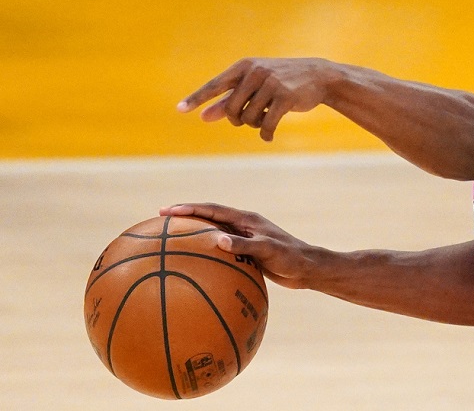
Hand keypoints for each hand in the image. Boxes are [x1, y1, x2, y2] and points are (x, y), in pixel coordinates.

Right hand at [160, 203, 312, 288]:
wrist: (307, 268)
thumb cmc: (290, 257)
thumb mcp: (267, 251)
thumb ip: (244, 245)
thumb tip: (218, 239)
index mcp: (246, 219)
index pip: (212, 210)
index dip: (189, 209)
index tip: (167, 211)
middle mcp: (243, 225)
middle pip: (209, 217)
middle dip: (185, 216)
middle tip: (161, 220)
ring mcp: (244, 238)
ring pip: (213, 232)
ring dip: (194, 233)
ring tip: (171, 239)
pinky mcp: (247, 252)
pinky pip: (221, 249)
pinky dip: (206, 252)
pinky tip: (195, 265)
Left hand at [177, 57, 335, 140]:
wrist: (318, 76)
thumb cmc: (281, 81)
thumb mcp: (254, 87)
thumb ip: (229, 100)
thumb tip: (203, 116)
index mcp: (244, 66)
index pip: (215, 85)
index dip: (196, 98)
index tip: (180, 110)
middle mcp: (255, 72)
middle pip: (231, 109)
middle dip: (237, 120)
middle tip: (248, 119)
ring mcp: (270, 83)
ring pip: (248, 118)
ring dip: (254, 125)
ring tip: (264, 120)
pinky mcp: (285, 97)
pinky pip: (266, 125)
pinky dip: (266, 134)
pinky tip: (269, 136)